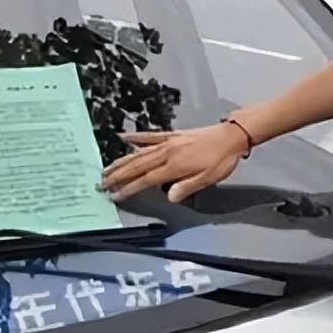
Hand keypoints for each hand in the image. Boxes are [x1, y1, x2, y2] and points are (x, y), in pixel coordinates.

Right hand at [100, 123, 250, 202]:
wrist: (231, 135)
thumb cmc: (222, 159)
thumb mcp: (208, 178)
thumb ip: (186, 187)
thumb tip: (169, 197)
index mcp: (174, 166)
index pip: (146, 180)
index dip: (129, 188)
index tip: (115, 195)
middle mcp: (167, 153)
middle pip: (136, 166)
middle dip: (117, 176)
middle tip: (101, 184)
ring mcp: (168, 142)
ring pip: (138, 153)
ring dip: (121, 161)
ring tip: (106, 168)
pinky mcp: (172, 135)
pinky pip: (150, 136)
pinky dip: (135, 137)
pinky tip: (123, 138)